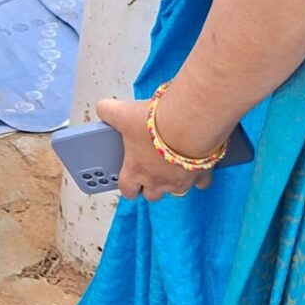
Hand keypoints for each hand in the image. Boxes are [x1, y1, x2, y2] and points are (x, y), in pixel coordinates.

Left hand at [96, 97, 213, 200]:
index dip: (127, 186)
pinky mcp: (202, 174)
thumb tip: (102, 109)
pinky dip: (199, 175)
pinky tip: (197, 164)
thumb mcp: (121, 113)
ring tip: (171, 166)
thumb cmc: (155, 123)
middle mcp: (158, 181)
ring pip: (176, 191)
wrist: (188, 124)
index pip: (127, 190)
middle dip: (149, 186)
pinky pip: (201, 182)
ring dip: (173, 182)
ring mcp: (181, 181)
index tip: (127, 180)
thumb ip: (107, 111)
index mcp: (137, 170)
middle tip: (148, 171)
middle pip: (152, 195)